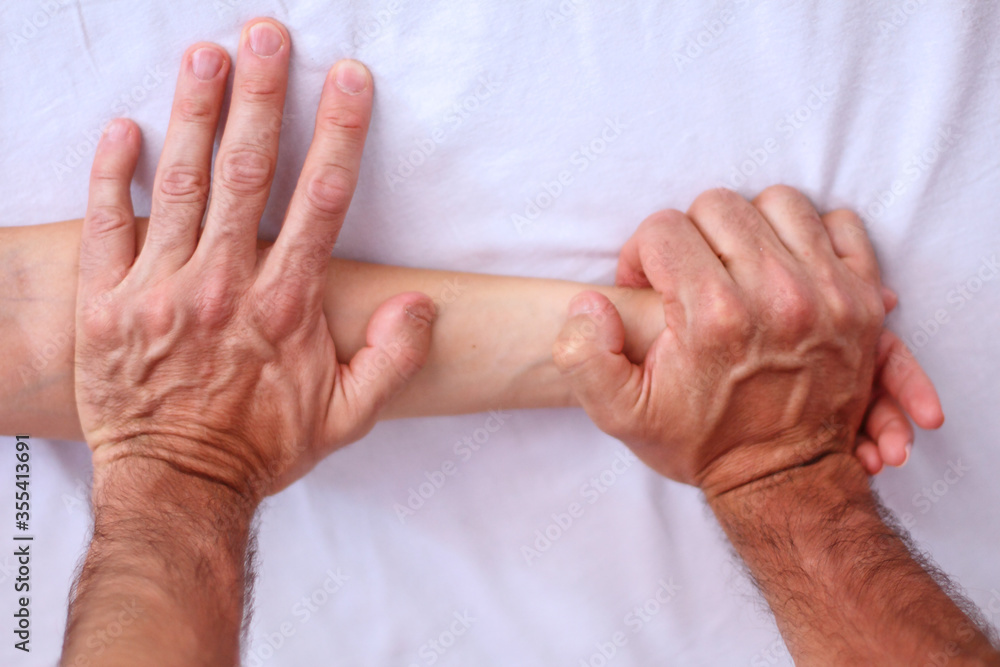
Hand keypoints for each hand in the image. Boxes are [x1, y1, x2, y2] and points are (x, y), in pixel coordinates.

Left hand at [75, 20, 434, 501]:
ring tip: (206, 56)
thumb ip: (393, 359)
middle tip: (267, 37)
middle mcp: (224, 285)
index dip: (339, 134)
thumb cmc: (261, 447)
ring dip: (195, 114)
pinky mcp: (108, 304)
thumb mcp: (348, 418)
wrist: (178, 486)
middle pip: (248, 173)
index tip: (349, 81)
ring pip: (181, 185)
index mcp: (285, 306)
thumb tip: (422, 303)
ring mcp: (161, 290)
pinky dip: (112, 174)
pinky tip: (126, 128)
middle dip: (261, 97)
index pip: (322, 202)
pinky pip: (107, 226)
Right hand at [614, 200, 942, 474]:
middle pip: (718, 206)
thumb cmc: (700, 442)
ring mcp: (826, 291)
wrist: (782, 478)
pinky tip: (785, 266)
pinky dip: (811, 235)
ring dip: (748, 228)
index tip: (648, 286)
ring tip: (735, 267)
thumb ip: (583, 356)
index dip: (641, 255)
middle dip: (691, 236)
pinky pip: (840, 224)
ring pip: (778, 203)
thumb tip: (589, 303)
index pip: (663, 229)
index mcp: (713, 315)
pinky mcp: (861, 297)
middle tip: (688, 276)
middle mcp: (774, 293)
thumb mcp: (621, 414)